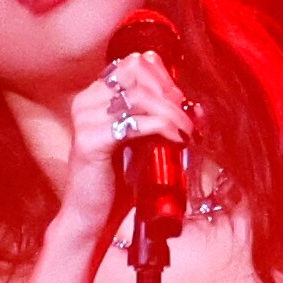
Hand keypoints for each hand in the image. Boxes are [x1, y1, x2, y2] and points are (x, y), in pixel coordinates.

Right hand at [53, 47, 205, 232]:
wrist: (92, 219)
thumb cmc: (118, 184)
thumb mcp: (145, 145)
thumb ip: (164, 122)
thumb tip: (197, 107)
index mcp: (96, 96)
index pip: (134, 63)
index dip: (164, 77)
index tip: (181, 103)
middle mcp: (87, 101)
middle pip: (137, 72)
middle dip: (169, 92)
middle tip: (186, 119)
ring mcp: (85, 119)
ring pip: (139, 96)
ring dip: (171, 112)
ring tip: (187, 132)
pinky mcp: (90, 142)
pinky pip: (134, 123)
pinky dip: (161, 127)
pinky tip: (176, 139)